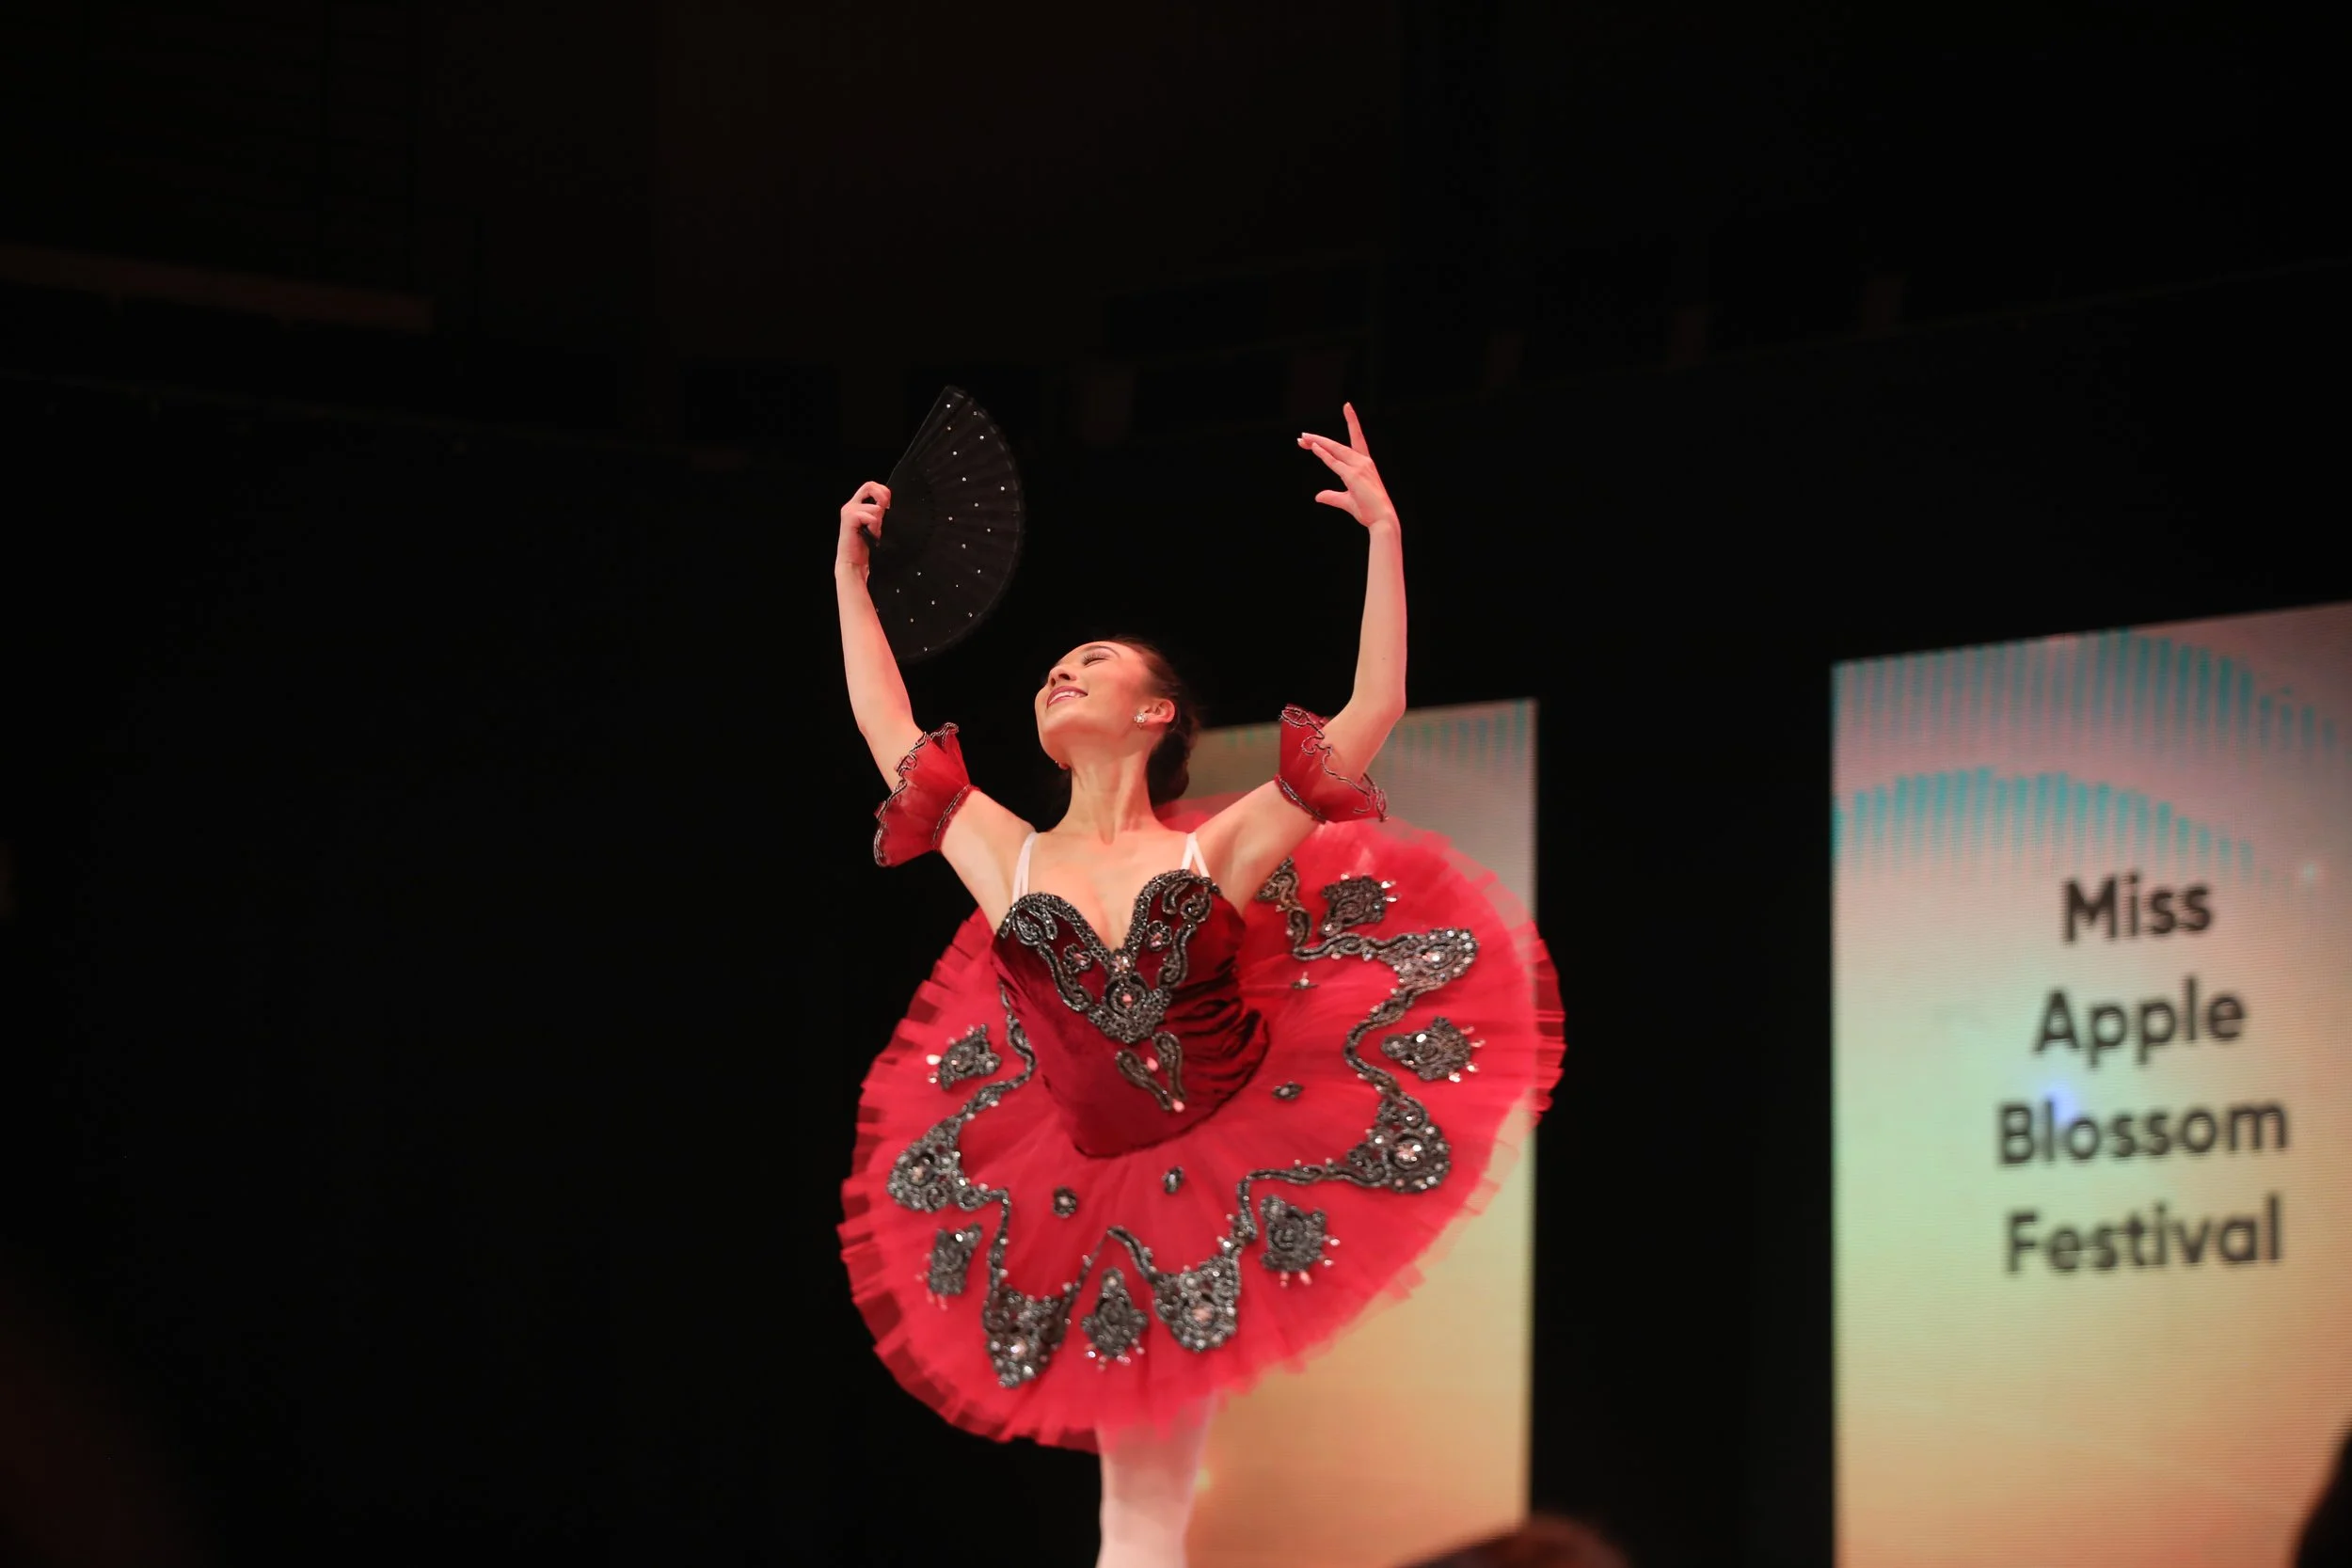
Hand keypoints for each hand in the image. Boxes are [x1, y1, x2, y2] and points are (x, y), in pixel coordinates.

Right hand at [837, 482, 890, 573]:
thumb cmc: (864, 546)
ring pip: (875, 508)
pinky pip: (872, 517)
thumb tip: (887, 502)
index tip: (889, 506)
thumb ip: (878, 511)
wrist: (854, 562)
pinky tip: (870, 535)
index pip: (871, 486)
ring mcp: (849, 511)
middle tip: (886, 512)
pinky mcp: (850, 518)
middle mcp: (851, 505)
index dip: (883, 492)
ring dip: (879, 522)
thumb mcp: (875, 524)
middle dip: (882, 497)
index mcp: (856, 505)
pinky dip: (875, 528)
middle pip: (870, 486)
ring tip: (873, 532)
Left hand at [1297, 403, 1396, 529]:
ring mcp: (1359, 467)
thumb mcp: (1347, 501)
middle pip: (1338, 445)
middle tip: (1303, 436)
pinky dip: (1323, 454)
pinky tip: (1313, 448)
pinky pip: (1334, 463)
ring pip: (1335, 450)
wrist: (1382, 519)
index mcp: (1364, 464)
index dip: (1352, 421)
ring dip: (1318, 443)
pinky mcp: (1353, 476)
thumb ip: (1332, 496)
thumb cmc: (1368, 510)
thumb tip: (1318, 496)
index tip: (1347, 406)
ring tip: (1303, 438)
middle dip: (1319, 440)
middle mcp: (1363, 462)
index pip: (1357, 438)